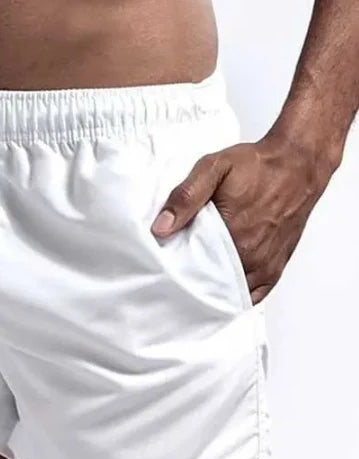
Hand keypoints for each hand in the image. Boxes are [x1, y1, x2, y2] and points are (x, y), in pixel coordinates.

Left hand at [150, 133, 334, 304]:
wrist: (297, 164)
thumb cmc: (257, 166)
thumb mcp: (213, 169)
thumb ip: (185, 197)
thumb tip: (161, 227)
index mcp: (232, 235)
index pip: (192, 270)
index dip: (175, 270)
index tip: (165, 265)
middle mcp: (251, 256)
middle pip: (210, 284)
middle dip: (192, 281)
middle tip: (177, 271)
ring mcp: (265, 265)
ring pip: (230, 292)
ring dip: (213, 288)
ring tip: (197, 277)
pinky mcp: (275, 267)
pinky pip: (253, 294)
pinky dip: (236, 294)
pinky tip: (222, 287)